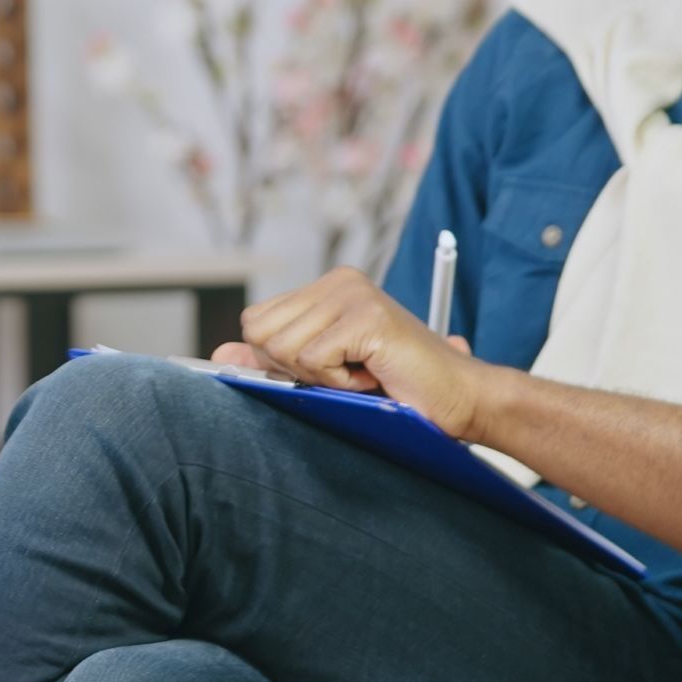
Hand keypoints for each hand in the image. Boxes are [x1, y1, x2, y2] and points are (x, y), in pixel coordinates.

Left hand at [217, 266, 494, 438]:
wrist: (461, 400)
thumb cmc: (398, 390)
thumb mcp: (324, 374)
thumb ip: (273, 361)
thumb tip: (220, 353)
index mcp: (327, 287)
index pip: (256, 320)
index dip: (278, 359)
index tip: (326, 369)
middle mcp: (339, 280)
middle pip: (260, 332)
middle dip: (294, 368)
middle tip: (346, 372)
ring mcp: (353, 295)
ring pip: (283, 348)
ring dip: (321, 377)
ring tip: (364, 372)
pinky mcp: (367, 318)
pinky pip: (313, 360)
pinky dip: (340, 381)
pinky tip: (374, 374)